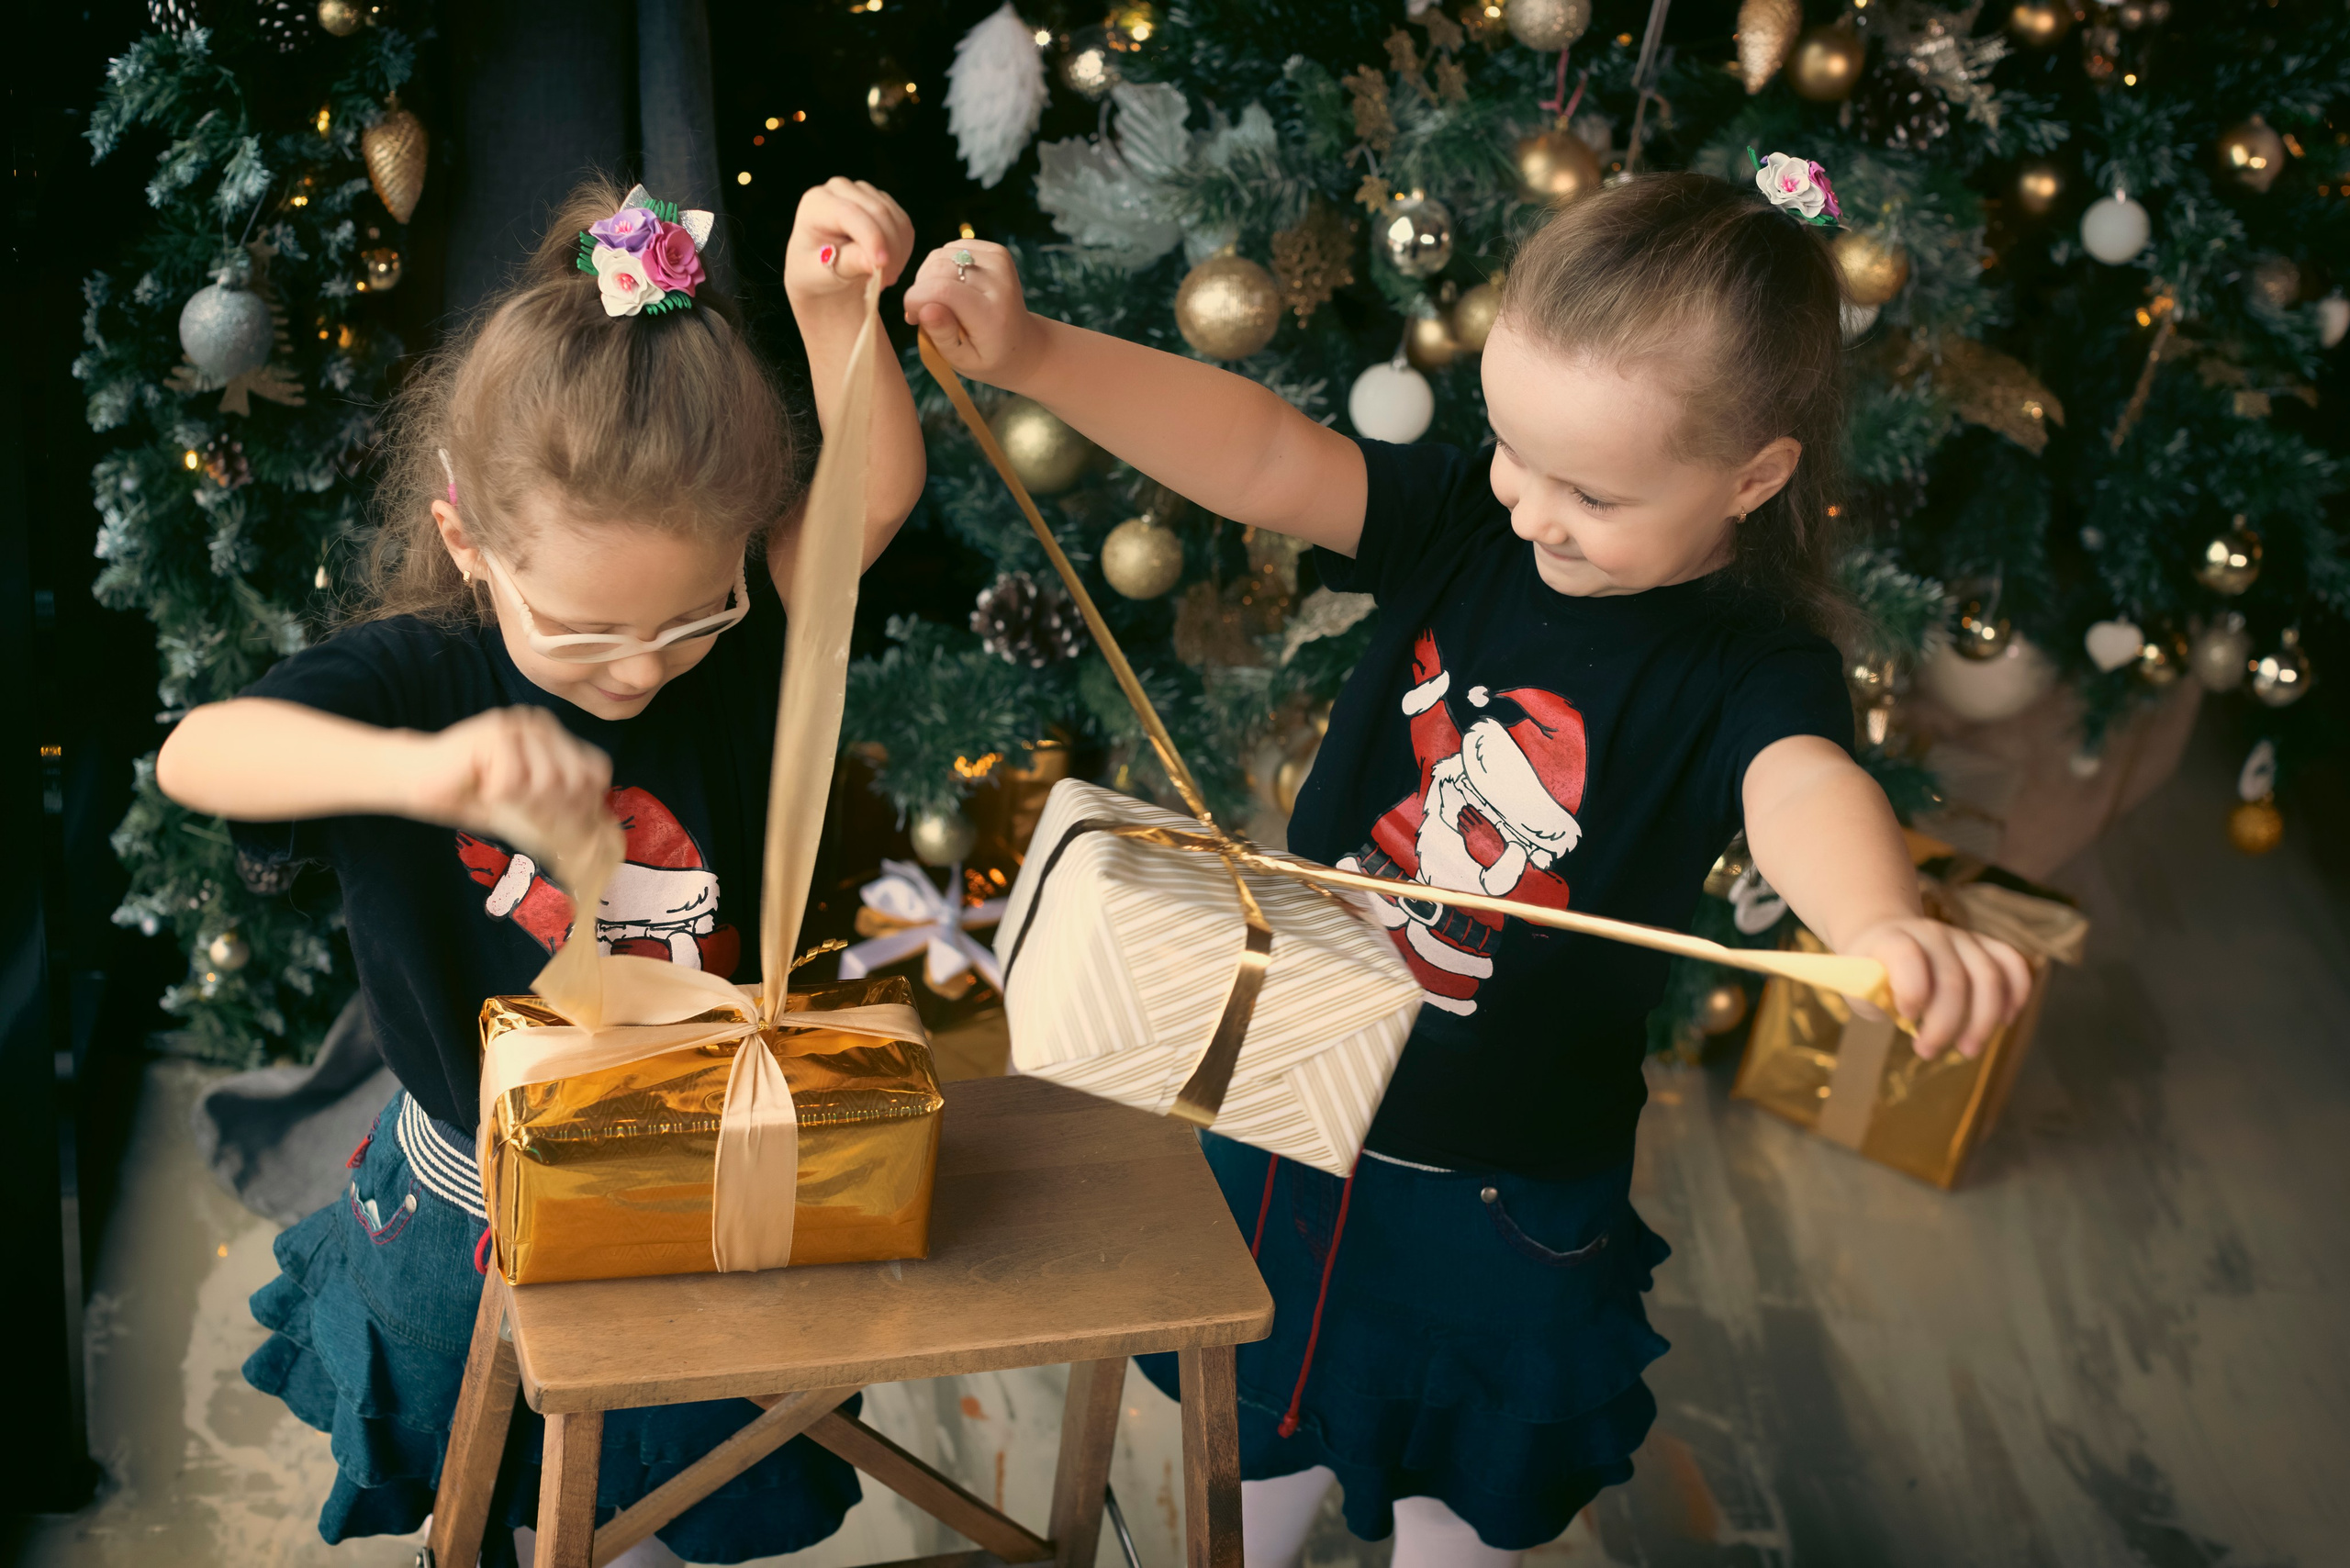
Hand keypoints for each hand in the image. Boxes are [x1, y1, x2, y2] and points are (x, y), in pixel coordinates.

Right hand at [406, 707, 612, 865]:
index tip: (555, 820)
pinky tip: (480, 784)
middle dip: (550, 808)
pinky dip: (496, 793)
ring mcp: (518, 726)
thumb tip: (603, 828)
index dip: (582, 803)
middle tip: (517, 808)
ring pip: (548, 781)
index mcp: (554, 736)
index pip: (595, 772)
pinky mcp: (494, 735)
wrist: (420, 783)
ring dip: (520, 801)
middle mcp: (541, 724)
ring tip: (495, 794)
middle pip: (575, 781)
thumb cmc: (474, 795)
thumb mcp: (528, 804)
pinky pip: (515, 780)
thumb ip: (563, 806)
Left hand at [784, 178, 914, 304]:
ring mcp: (864, 192)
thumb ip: (847, 264)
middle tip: (885, 282)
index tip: (881, 265)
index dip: (870, 237)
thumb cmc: (816, 273)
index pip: (849, 212)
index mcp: (816, 203)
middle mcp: (840, 189)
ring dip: (898, 253)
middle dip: (889, 249)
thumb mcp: (823, 274)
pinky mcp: (883, 202)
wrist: (823, 271)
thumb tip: (872, 262)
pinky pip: (904, 225)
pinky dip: (903, 250)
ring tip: (884, 277)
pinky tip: (889, 266)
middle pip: (878, 211)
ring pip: (896, 219)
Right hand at [901, 239, 1048, 388]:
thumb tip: (924, 308)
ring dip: (928, 278)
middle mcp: (1000, 282)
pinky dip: (941, 267)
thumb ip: (942, 335)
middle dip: (920, 289)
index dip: (916, 299)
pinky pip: (951, 249)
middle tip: (923, 313)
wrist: (1023, 344)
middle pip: (939, 268)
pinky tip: (949, 287)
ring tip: (937, 302)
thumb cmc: (988, 357)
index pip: (943, 290)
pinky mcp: (996, 251)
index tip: (912, 317)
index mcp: (993, 314)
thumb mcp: (963, 361)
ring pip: (941, 256)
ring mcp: (1000, 262)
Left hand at [1839, 917, 2032, 1060]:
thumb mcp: (1858, 986)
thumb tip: (1900, 1013)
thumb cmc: (1871, 972)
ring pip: (1989, 977)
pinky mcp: (1985, 947)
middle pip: (1953, 979)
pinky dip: (2016, 994)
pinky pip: (2013, 965)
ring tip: (1966, 1050)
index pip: (1907, 957)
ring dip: (1982, 1022)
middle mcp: (1930, 933)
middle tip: (1928, 1051)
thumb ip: (1873, 998)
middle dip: (1945, 1025)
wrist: (1885, 938)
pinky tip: (2004, 1021)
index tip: (1906, 1017)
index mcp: (1891, 939)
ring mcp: (1962, 938)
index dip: (1911, 990)